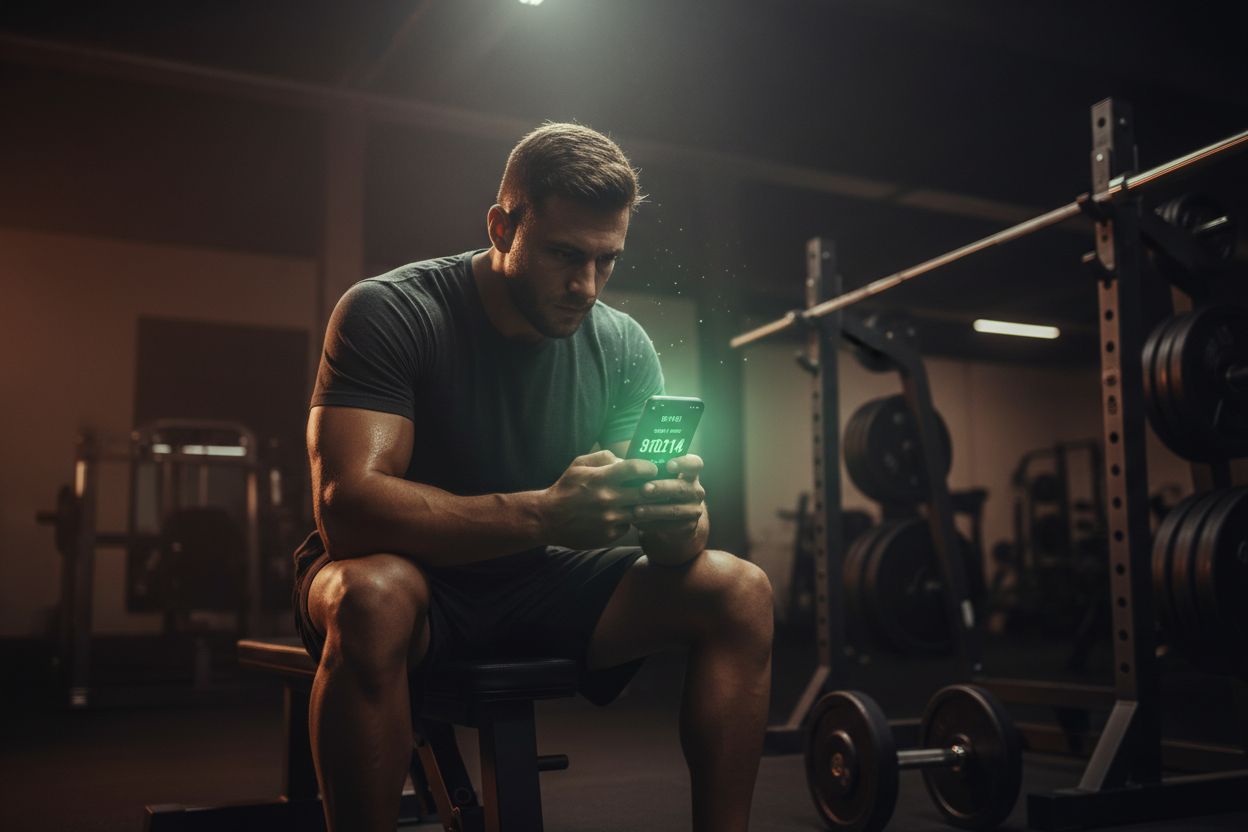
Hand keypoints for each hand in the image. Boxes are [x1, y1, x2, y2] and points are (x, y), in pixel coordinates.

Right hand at [541, 450, 658, 547]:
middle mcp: (607, 499)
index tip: (652, 469)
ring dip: (647, 506)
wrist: (548, 519)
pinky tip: (625, 516)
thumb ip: (603, 457)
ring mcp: (610, 519)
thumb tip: (624, 459)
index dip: (649, 467)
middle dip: (657, 488)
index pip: (635, 469)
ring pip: (642, 512)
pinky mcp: (609, 534)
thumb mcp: (579, 464)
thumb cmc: (566, 489)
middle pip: (646, 492)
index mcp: (601, 478)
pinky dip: (629, 520)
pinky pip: (629, 526)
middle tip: (659, 486)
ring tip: (646, 501)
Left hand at [632, 454, 705, 539]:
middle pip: (682, 488)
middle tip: (644, 489)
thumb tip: (622, 462)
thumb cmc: (658, 489)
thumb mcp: (657, 478)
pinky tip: (638, 522)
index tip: (668, 465)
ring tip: (636, 510)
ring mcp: (694, 509)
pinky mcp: (688, 526)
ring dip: (654, 510)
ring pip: (675, 510)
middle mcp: (695, 490)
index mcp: (690, 473)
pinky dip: (652, 524)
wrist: (672, 517)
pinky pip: (670, 526)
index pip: (695, 463)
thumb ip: (648, 470)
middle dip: (662, 488)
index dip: (683, 463)